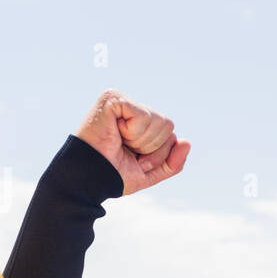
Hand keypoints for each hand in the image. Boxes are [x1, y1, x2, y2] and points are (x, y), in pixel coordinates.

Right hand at [75, 89, 190, 195]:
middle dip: (151, 148)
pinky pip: (143, 117)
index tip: (133, 157)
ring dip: (141, 141)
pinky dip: (133, 133)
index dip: (157, 153)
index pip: (170, 133)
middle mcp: (132, 107)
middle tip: (125, 150)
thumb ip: (173, 162)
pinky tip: (115, 132)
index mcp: (140, 122)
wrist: (89, 179)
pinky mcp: (113, 98)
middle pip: (168, 126)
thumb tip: (187, 142)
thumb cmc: (114, 175)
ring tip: (119, 142)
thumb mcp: (151, 172)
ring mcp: (122, 100)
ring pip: (159, 121)